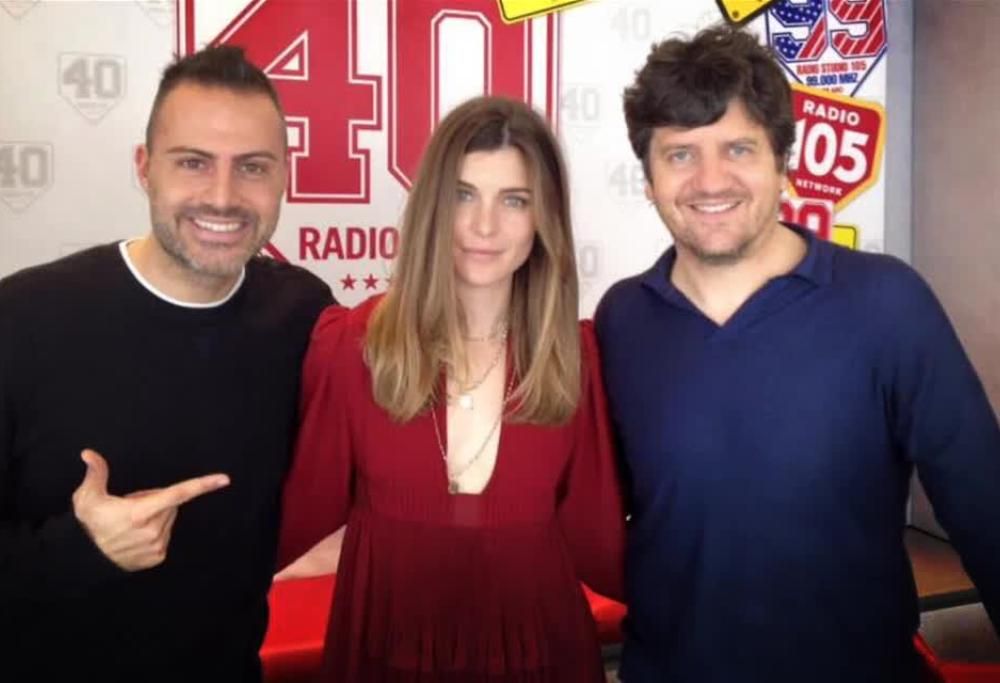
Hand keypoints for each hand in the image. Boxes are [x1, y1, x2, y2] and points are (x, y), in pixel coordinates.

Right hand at [71, 449, 229, 571]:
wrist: (86, 557)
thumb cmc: (90, 523)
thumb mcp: (87, 497)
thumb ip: (96, 473)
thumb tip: (88, 453)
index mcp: (140, 512)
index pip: (178, 494)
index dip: (202, 485)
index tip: (224, 479)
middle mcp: (153, 530)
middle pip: (170, 504)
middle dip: (155, 500)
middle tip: (131, 506)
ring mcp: (157, 545)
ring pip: (168, 519)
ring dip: (155, 516)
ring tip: (131, 522)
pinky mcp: (158, 556)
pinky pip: (165, 536)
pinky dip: (155, 532)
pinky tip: (136, 536)